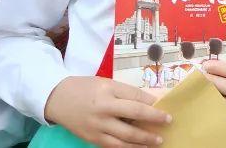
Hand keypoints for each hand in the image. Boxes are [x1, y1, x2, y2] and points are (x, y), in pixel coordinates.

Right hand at [44, 76, 170, 147]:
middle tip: (168, 121)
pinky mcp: (93, 139)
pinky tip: (139, 147)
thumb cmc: (85, 88)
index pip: (136, 96)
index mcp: (108, 89)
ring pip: (126, 136)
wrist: (57, 99)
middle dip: (154, 119)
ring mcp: (98, 125)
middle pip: (135, 114)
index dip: (153, 102)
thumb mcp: (105, 83)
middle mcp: (104, 107)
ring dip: (145, 139)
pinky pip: (115, 146)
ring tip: (158, 140)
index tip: (165, 106)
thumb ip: (126, 92)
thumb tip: (150, 100)